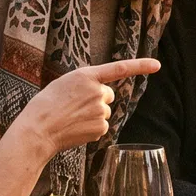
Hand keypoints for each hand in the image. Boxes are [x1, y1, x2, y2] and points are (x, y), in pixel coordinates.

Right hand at [13, 58, 162, 156]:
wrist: (38, 130)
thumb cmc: (45, 106)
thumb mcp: (64, 84)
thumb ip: (85, 84)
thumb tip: (102, 94)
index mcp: (86, 75)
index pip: (119, 68)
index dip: (140, 66)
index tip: (157, 65)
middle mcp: (97, 91)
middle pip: (108, 95)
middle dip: (97, 99)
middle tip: (75, 106)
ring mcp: (100, 110)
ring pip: (104, 111)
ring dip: (93, 114)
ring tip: (72, 118)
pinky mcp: (100, 128)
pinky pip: (101, 126)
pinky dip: (91, 128)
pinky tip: (76, 128)